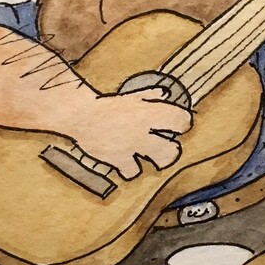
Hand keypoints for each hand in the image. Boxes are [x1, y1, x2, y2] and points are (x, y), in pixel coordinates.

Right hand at [70, 88, 192, 179]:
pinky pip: (132, 171)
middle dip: (172, 149)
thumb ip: (150, 96)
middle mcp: (145, 130)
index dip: (182, 123)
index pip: (181, 120)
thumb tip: (164, 93)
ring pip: (160, 161)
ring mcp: (132, 146)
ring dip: (156, 160)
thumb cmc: (107, 105)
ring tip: (149, 156)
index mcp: (150, 111)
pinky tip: (128, 162)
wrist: (81, 114)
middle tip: (165, 146)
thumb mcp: (131, 96)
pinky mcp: (118, 159)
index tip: (178, 125)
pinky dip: (131, 169)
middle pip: (174, 149)